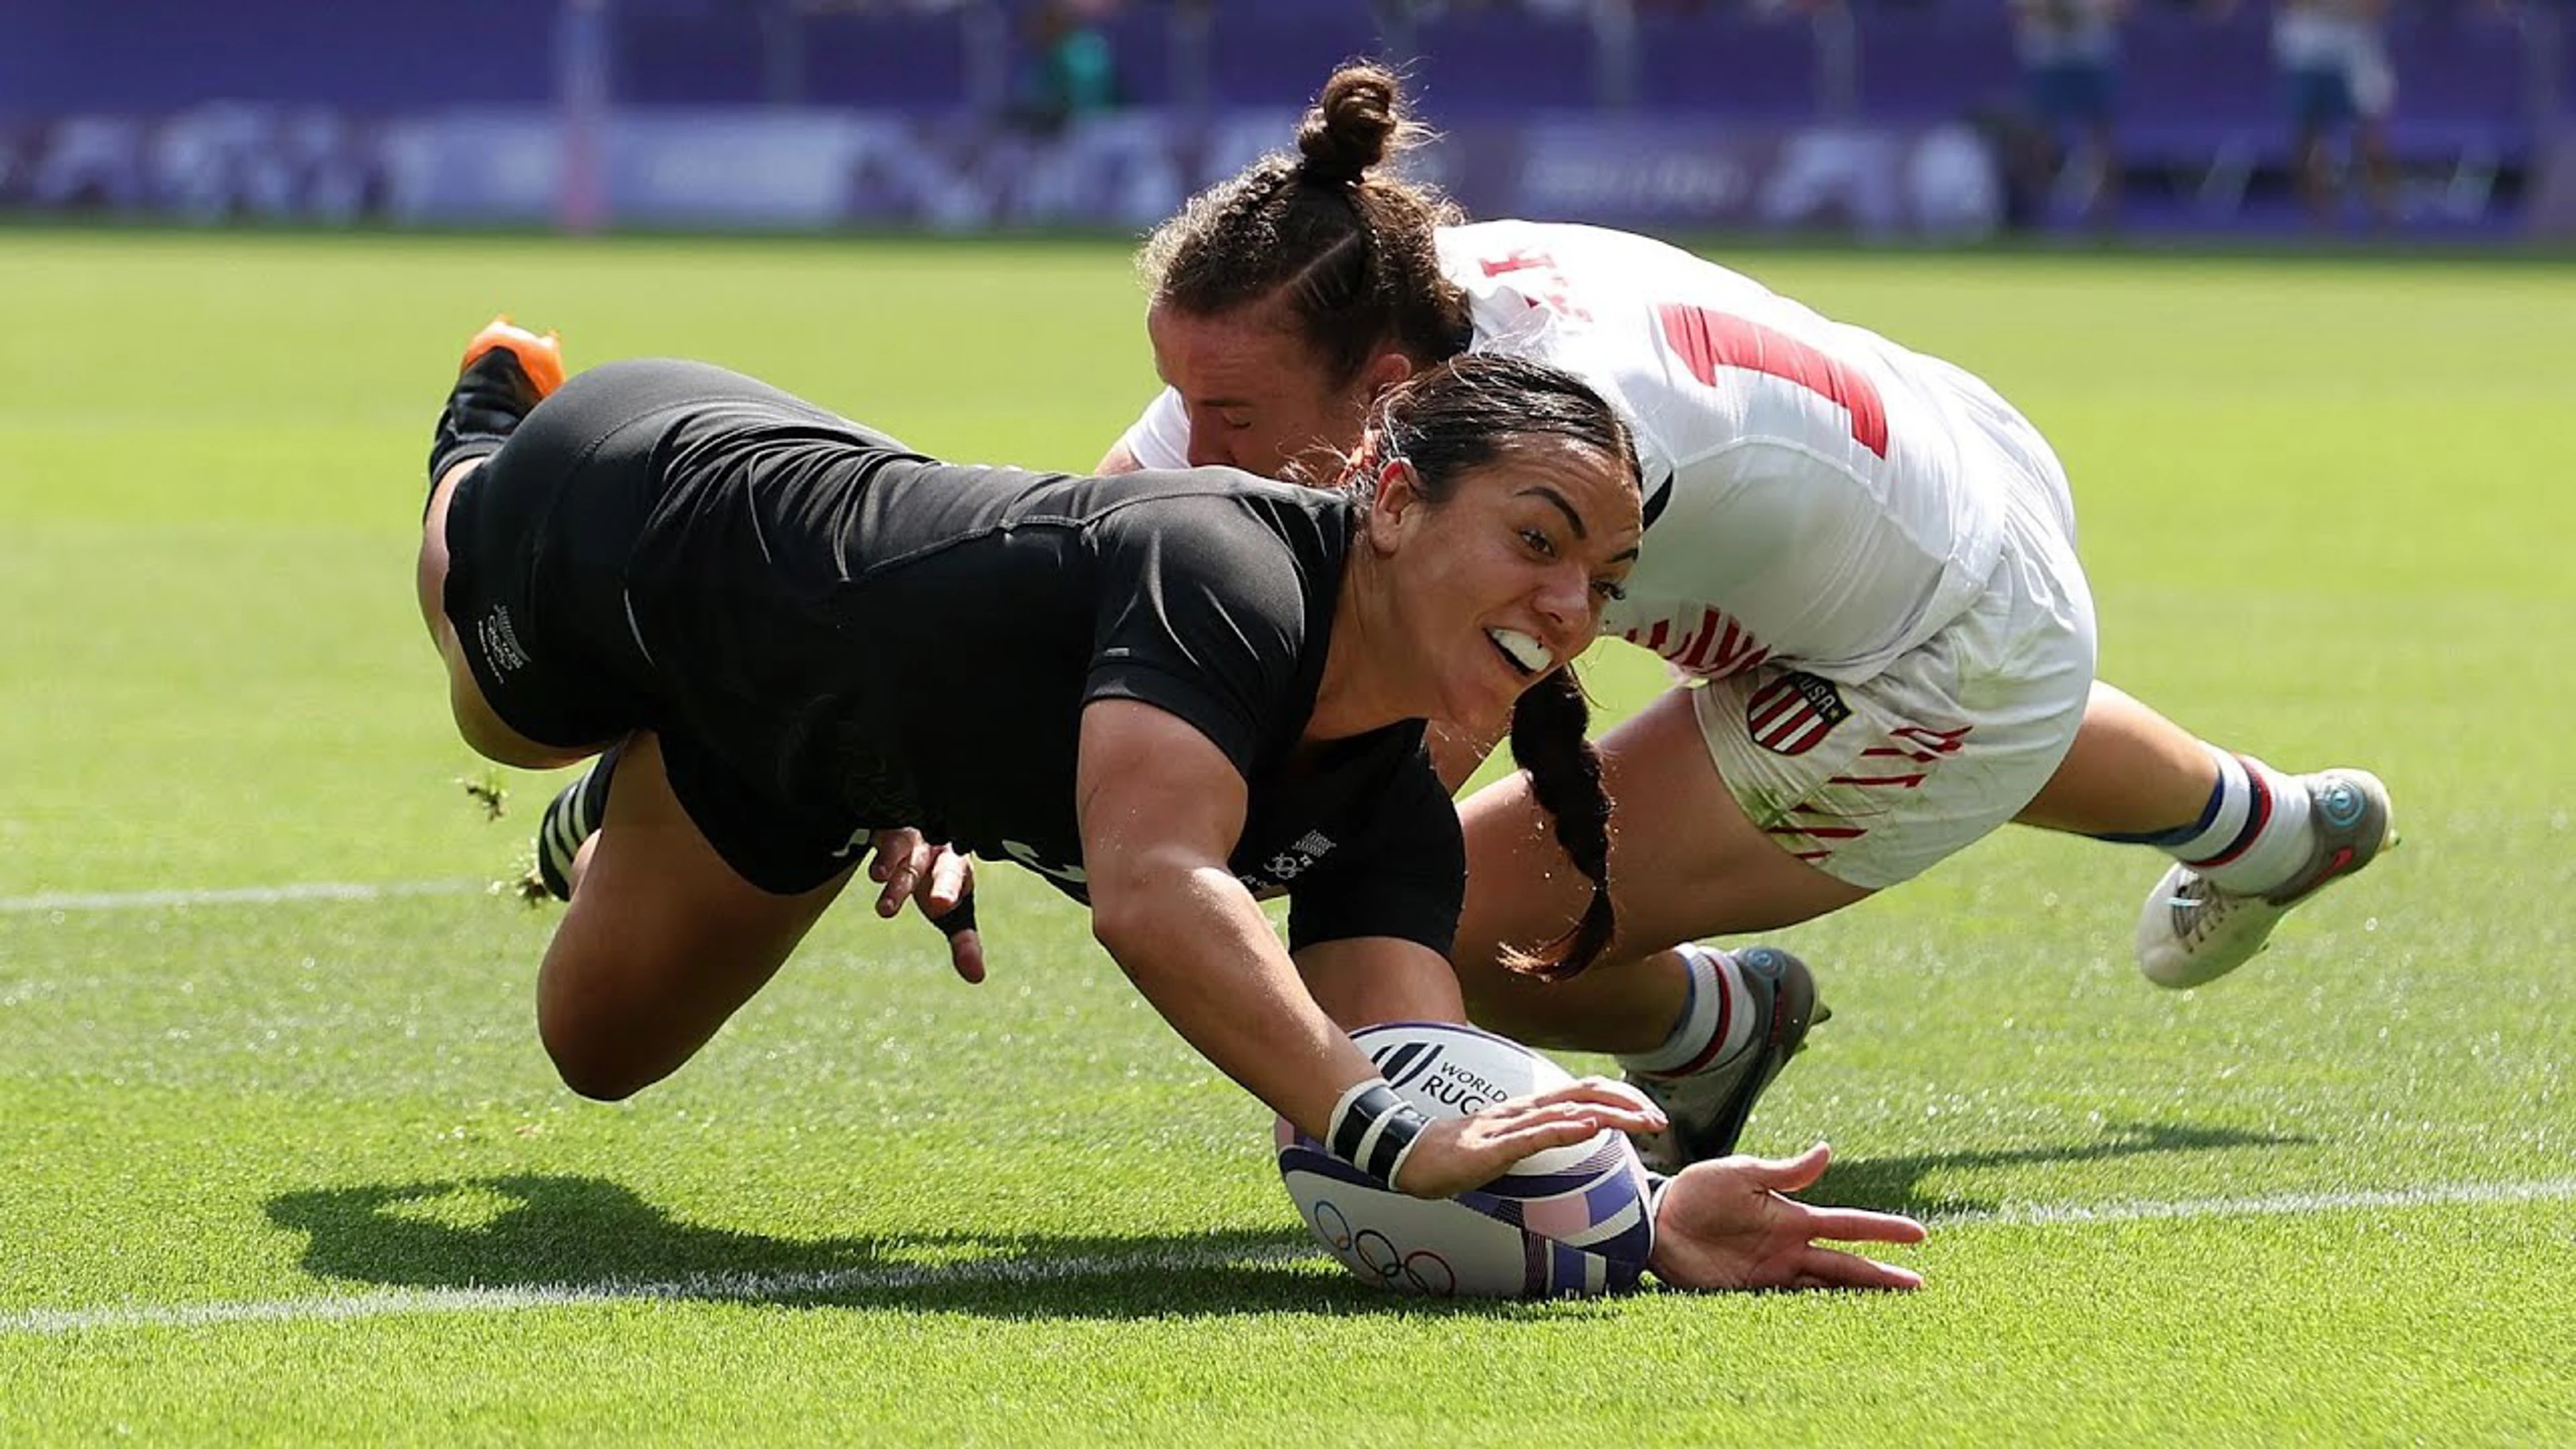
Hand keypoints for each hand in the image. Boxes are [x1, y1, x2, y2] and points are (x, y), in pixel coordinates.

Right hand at [863, 828, 984, 984]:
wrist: (925, 833)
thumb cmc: (941, 877)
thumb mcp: (953, 910)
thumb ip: (964, 942)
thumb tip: (977, 978)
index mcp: (954, 867)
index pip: (953, 879)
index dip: (947, 892)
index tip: (941, 906)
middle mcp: (932, 850)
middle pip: (926, 866)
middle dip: (921, 882)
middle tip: (926, 901)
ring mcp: (906, 837)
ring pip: (899, 848)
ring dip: (888, 861)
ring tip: (878, 875)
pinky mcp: (881, 828)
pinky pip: (876, 832)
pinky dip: (870, 841)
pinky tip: (862, 851)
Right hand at [1390, 1078, 1666, 1198]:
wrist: (1405, 1155)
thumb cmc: (1453, 1154)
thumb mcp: (1505, 1146)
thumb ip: (1536, 1139)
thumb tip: (1573, 1137)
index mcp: (1528, 1111)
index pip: (1583, 1094)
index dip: (1620, 1099)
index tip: (1650, 1115)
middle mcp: (1523, 1111)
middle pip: (1584, 1095)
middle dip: (1627, 1103)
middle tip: (1660, 1121)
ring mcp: (1507, 1127)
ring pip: (1566, 1112)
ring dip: (1611, 1114)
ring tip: (1643, 1120)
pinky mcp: (1491, 1147)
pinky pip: (1533, 1136)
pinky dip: (1565, 1130)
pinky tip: (1590, 1128)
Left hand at [1646, 1142, 1925, 1291]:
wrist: (1655, 1219)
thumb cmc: (1698, 1190)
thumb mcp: (1742, 1174)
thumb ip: (1785, 1172)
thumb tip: (1828, 1150)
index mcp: (1793, 1218)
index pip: (1848, 1224)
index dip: (1883, 1229)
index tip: (1920, 1234)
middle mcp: (1790, 1249)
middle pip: (1846, 1265)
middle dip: (1883, 1274)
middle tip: (1921, 1286)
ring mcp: (1772, 1274)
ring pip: (1825, 1288)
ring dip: (1857, 1297)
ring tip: (1893, 1310)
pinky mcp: (1749, 1294)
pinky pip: (1789, 1307)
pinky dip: (1815, 1314)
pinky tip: (1837, 1324)